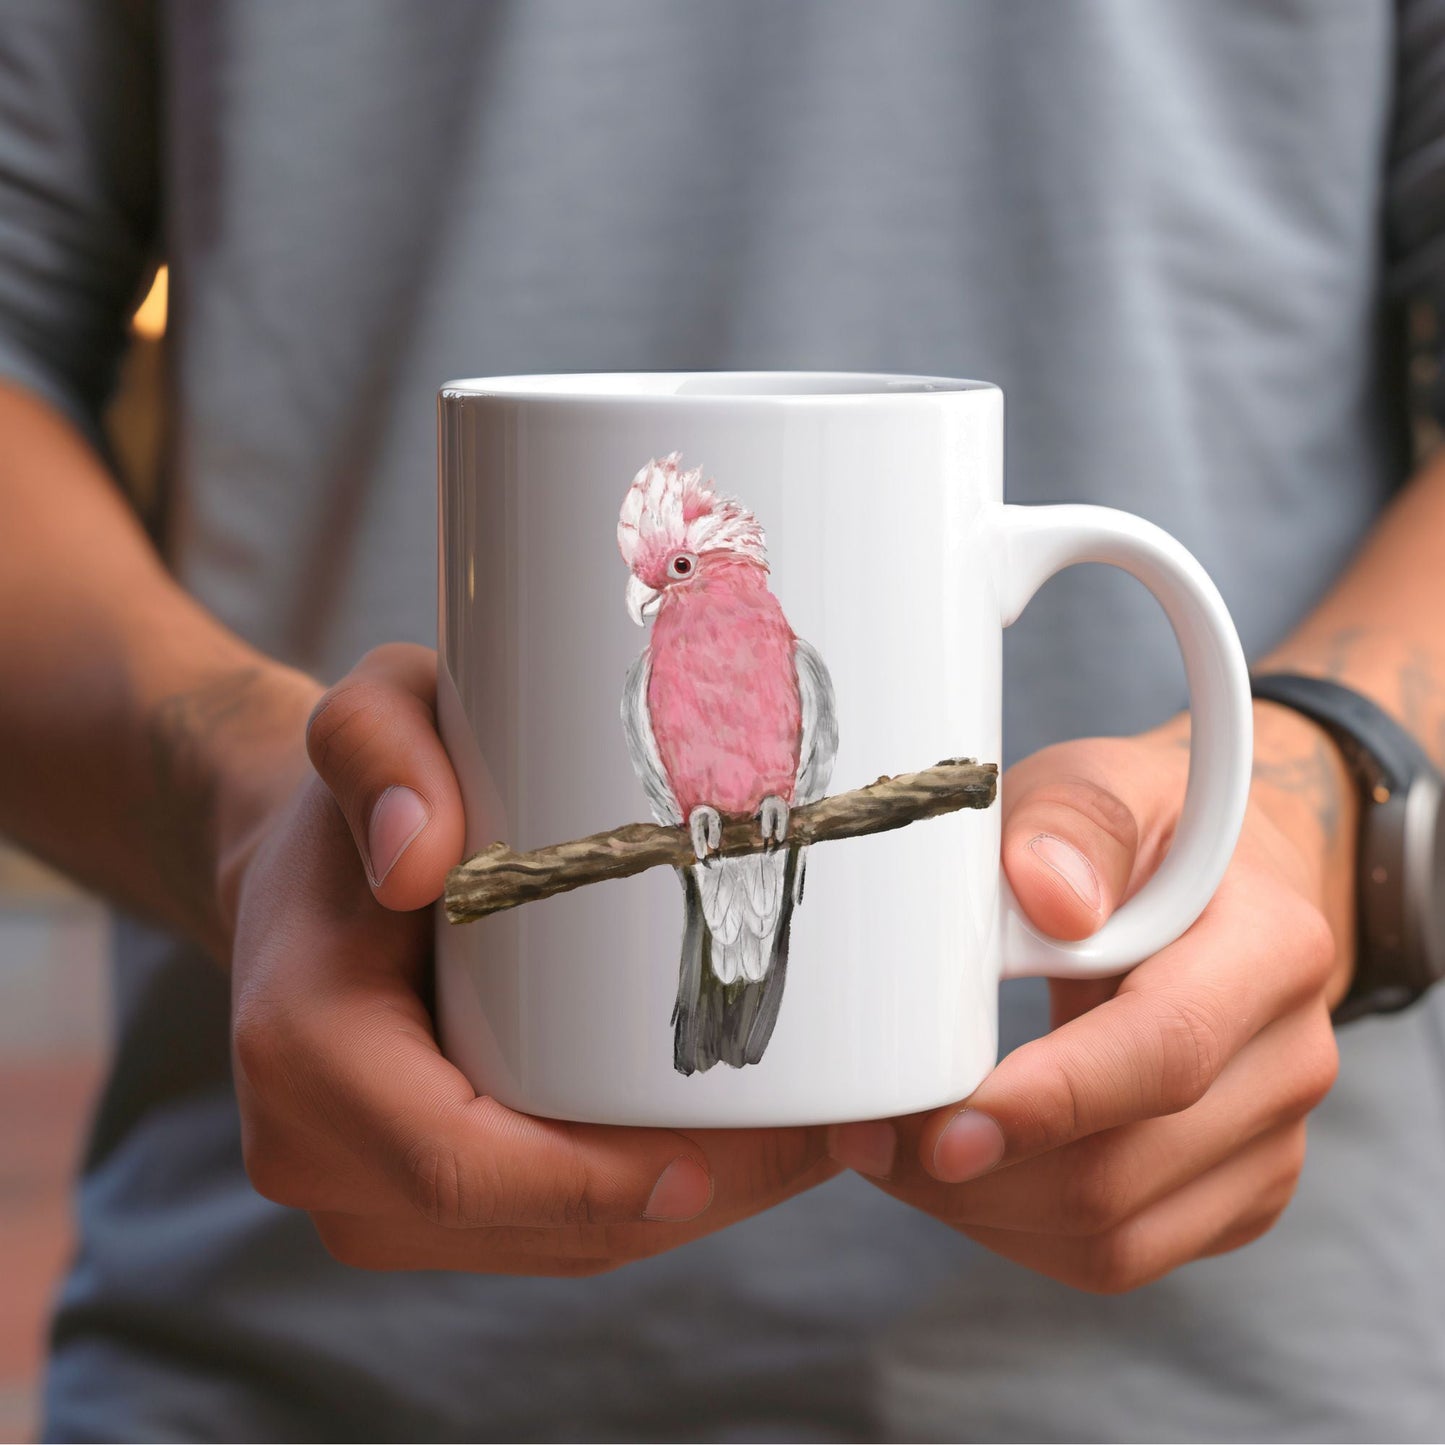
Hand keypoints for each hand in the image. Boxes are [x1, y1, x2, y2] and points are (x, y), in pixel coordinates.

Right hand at [224, 644, 833, 1275]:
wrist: (317, 866)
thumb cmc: (366, 791)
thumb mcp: (370, 719)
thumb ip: (375, 750)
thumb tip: (416, 855)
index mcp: (301, 1047)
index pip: (454, 1164)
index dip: (590, 1182)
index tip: (713, 1154)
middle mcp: (316, 1149)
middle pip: (533, 1226)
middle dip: (693, 1196)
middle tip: (833, 1136)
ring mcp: (364, 1195)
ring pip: (555, 1247)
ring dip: (692, 1209)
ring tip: (814, 1139)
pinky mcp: (412, 1209)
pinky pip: (545, 1236)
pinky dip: (648, 1204)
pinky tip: (741, 1149)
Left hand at [828, 705, 1353, 1292]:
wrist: (1217, 881)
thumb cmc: (1141, 828)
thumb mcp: (1103, 782)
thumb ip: (1075, 819)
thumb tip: (1048, 892)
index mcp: (1269, 947)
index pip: (1164, 1053)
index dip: (1047, 1102)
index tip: (937, 1127)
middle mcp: (1289, 1058)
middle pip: (1125, 1172)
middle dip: (977, 1173)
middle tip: (863, 1136)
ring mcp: (1267, 1138)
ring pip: (1116, 1239)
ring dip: (980, 1212)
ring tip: (889, 1150)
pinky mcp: (1230, 1190)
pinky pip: (1119, 1253)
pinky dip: (1016, 1229)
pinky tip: (952, 1172)